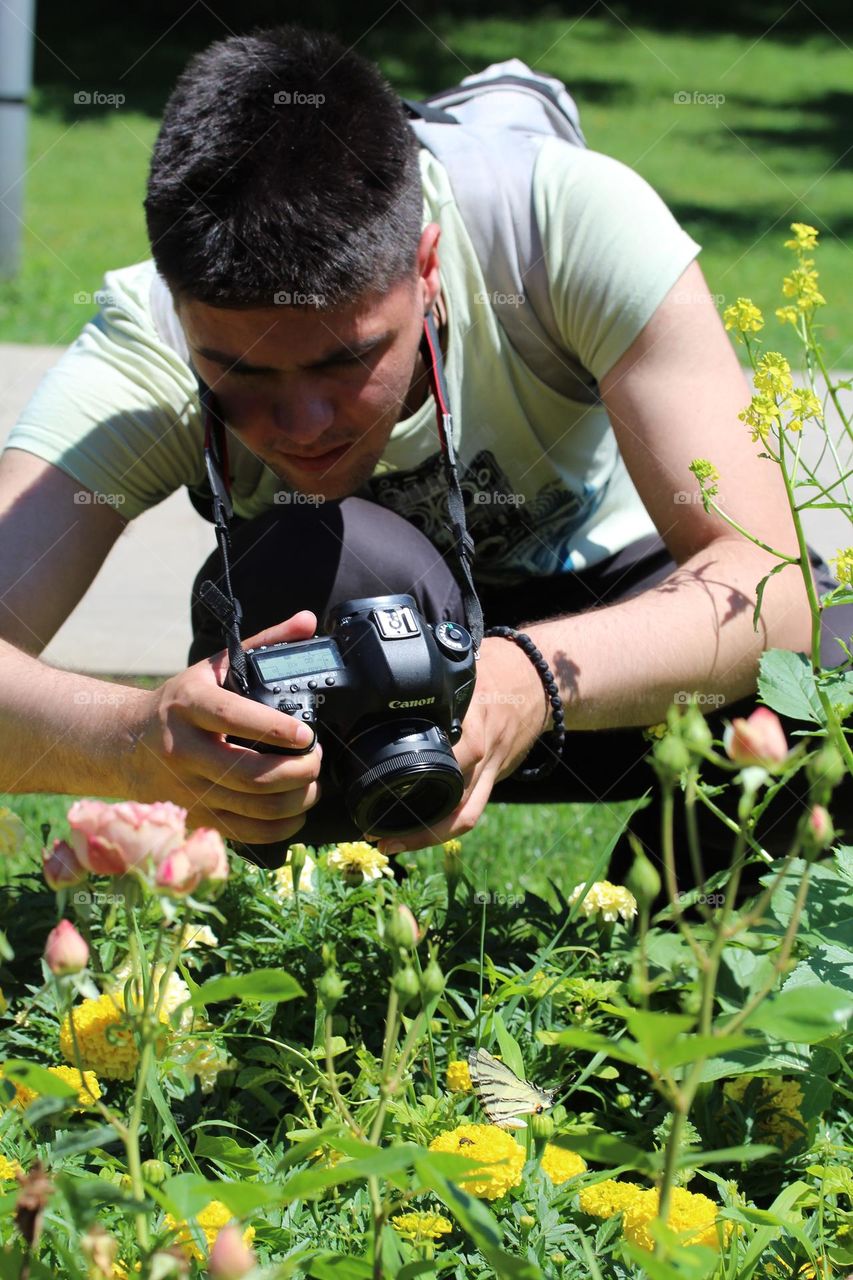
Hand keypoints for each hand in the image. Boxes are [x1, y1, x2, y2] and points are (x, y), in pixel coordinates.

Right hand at [123, 611, 322, 843]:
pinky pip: (245, 833)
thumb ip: (263, 644)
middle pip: (249, 773)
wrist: (123, 744)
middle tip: (316, 759)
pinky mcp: (194, 817)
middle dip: (297, 771)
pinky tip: (295, 811)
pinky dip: (279, 827)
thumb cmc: (179, 703)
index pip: (233, 718)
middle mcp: (183, 750)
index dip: (275, 729)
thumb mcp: (213, 668)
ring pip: (252, 807)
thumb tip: (307, 621)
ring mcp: (187, 789)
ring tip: (312, 784)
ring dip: (295, 800)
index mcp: (188, 705)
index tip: (307, 734)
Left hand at [374, 636, 549, 853]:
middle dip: (420, 828)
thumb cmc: (492, 673)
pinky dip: (448, 823)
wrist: (536, 682)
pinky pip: (473, 807)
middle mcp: (483, 755)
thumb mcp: (460, 677)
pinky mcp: (495, 776)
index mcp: (473, 728)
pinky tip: (421, 831)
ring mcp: (492, 770)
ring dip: (431, 836)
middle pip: (456, 804)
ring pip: (466, 814)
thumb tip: (382, 701)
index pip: (449, 761)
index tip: (383, 793)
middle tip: (379, 837)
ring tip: (394, 844)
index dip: (419, 783)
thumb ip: (431, 693)